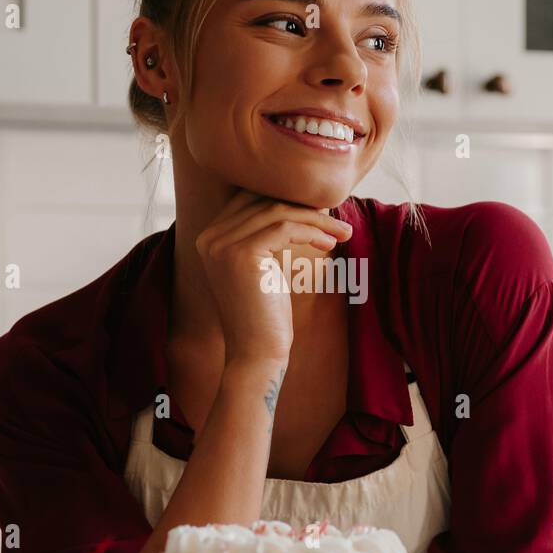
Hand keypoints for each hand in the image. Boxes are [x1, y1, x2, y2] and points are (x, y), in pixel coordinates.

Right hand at [194, 191, 352, 364]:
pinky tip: (330, 244)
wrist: (255, 354)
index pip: (251, 199)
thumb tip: (299, 201)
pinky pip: (284, 228)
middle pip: (264, 201)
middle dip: (305, 205)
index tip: (321, 211)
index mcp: (210, 237)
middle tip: (338, 219)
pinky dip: (312, 231)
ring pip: (277, 212)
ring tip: (343, 232)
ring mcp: (222, 245)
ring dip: (316, 219)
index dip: (288, 198)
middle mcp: (210, 237)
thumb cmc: (266, 314)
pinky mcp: (241, 254)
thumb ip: (267, 235)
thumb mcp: (263, 267)